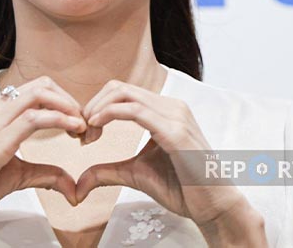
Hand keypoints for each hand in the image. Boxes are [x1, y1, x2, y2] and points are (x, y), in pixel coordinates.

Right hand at [0, 75, 85, 244]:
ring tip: (81, 127)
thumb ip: (43, 173)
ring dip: (68, 107)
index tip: (76, 123)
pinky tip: (72, 129)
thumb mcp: (13, 175)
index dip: (62, 101)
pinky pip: (33, 118)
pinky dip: (59, 119)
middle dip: (69, 99)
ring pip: (39, 94)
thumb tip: (72, 185)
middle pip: (41, 85)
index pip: (34, 90)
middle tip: (84, 123)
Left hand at [77, 80, 265, 244]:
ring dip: (97, 109)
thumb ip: (108, 171)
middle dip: (93, 105)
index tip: (83, 132)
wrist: (213, 206)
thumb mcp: (135, 174)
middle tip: (81, 131)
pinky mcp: (175, 132)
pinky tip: (96, 127)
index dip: (96, 106)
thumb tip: (79, 182)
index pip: (123, 93)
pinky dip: (109, 114)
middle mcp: (171, 106)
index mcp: (164, 110)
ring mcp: (175, 116)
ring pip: (125, 94)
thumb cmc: (182, 188)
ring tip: (86, 132)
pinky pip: (136, 111)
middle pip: (120, 87)